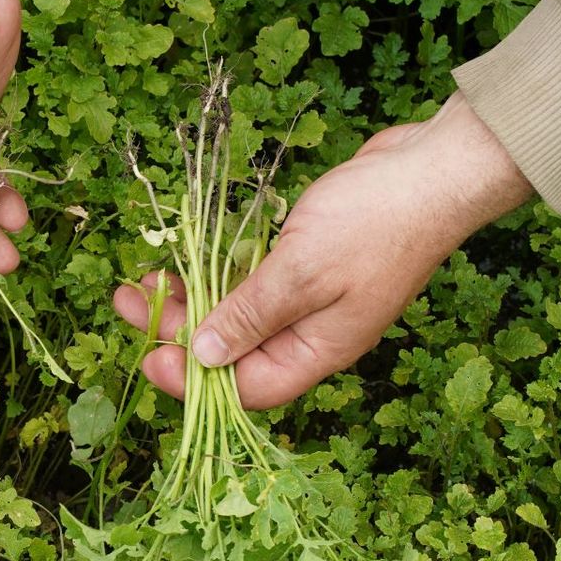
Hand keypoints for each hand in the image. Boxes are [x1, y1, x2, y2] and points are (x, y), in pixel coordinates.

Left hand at [114, 92, 533, 408]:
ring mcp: (310, 300)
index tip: (148, 353)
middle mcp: (310, 335)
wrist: (434, 169)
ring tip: (141, 281)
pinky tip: (185, 261)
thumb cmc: (375, 221)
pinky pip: (251, 285)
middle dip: (176, 333)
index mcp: (316, 351)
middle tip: (126, 304)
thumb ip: (249, 316)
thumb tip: (203, 358)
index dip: (192, 381)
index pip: (244, 391)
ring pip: (236, 317)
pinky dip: (216, 276)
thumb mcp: (300, 272)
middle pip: (232, 355)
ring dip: (189, 301)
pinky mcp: (306, 265)